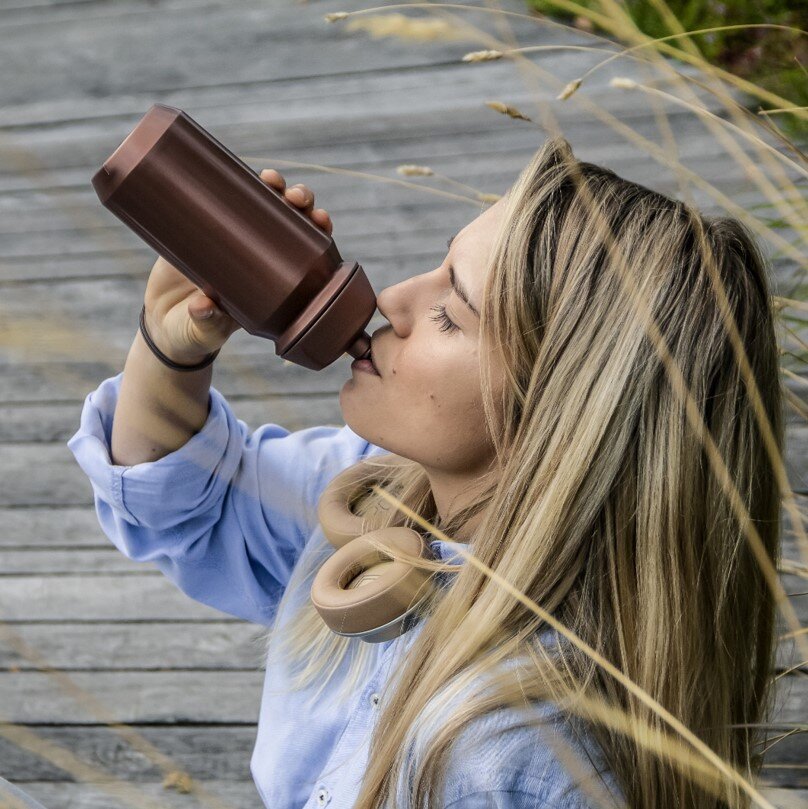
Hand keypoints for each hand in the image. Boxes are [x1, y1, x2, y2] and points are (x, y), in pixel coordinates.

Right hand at [141, 169, 332, 364]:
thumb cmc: (195, 334)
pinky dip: (232, 182)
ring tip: (271, 178)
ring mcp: (233, 239)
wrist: (165, 327)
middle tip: (296, 197)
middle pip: (291, 221)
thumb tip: (203, 307)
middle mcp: (259, 255)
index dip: (318, 232)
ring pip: (262, 204)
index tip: (321, 220)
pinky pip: (223, 199)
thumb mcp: (204, 330)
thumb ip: (206, 323)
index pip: (308, 252)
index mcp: (275, 281)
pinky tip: (237, 166)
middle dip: (299, 202)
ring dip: (272, 186)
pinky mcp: (203, 230)